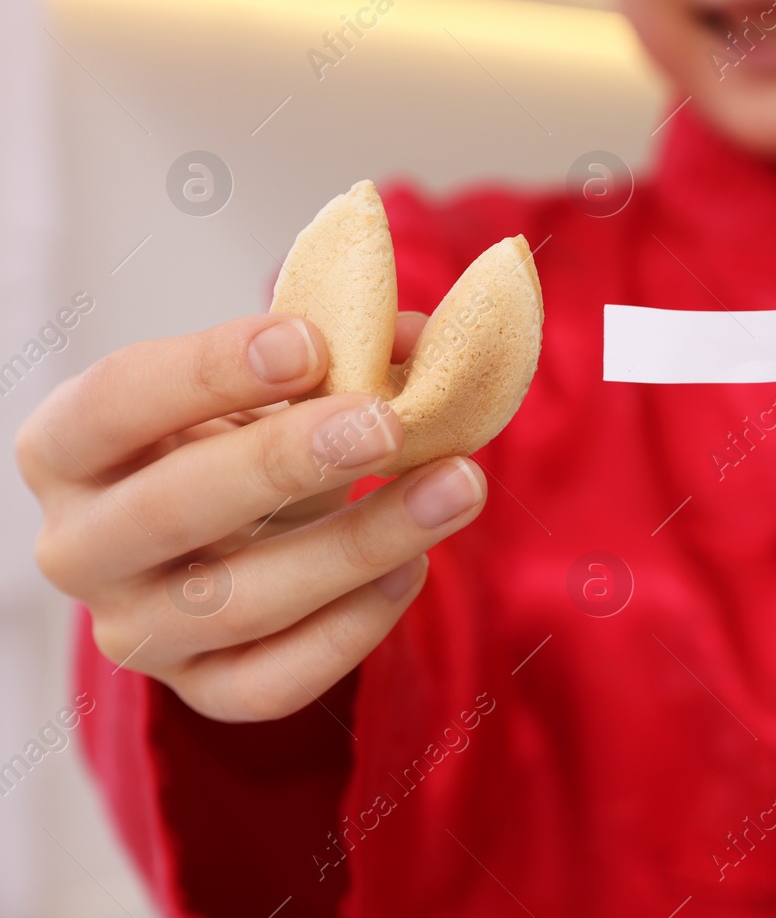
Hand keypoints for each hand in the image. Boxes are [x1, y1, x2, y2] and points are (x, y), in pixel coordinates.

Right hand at [17, 312, 487, 721]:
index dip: (209, 370)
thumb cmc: (236, 439)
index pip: (116, 401)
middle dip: (283, 463)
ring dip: (358, 544)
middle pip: (169, 510)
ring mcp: (134, 631)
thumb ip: (336, 350)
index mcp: (68, 448)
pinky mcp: (198, 689)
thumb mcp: (264, 385)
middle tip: (384, 424)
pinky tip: (412, 567)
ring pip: (237, 603)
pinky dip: (353, 627)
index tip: (311, 343)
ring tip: (454, 486)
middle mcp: (79, 547)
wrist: (232, 537)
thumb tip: (421, 337)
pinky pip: (272, 682)